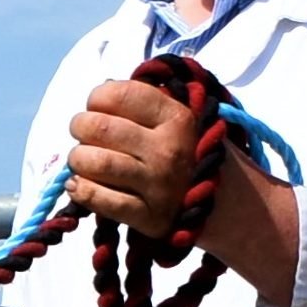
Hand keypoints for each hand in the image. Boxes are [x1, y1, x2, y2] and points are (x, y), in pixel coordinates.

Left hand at [67, 77, 299, 305]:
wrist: (228, 204)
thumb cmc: (192, 152)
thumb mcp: (180, 117)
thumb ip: (145, 100)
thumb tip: (103, 89)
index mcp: (177, 117)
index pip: (118, 95)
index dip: (96, 98)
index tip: (96, 106)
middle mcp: (168, 149)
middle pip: (98, 127)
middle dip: (80, 127)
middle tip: (84, 133)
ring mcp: (158, 184)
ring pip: (94, 162)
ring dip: (78, 159)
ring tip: (82, 159)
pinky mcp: (148, 217)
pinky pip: (99, 199)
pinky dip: (80, 189)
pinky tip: (78, 184)